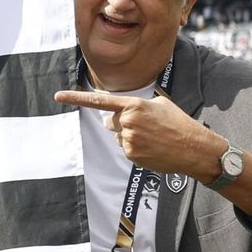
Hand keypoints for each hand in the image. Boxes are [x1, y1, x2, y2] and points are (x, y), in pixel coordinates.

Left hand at [56, 89, 225, 178]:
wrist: (194, 148)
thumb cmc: (178, 123)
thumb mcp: (159, 104)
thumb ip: (134, 105)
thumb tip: (115, 115)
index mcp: (134, 105)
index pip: (100, 101)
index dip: (76, 98)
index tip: (58, 96)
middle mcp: (128, 122)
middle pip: (110, 121)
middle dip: (122, 122)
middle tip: (145, 126)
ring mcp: (128, 140)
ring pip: (118, 136)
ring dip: (129, 136)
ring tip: (152, 137)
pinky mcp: (131, 154)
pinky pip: (124, 148)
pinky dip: (135, 148)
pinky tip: (152, 147)